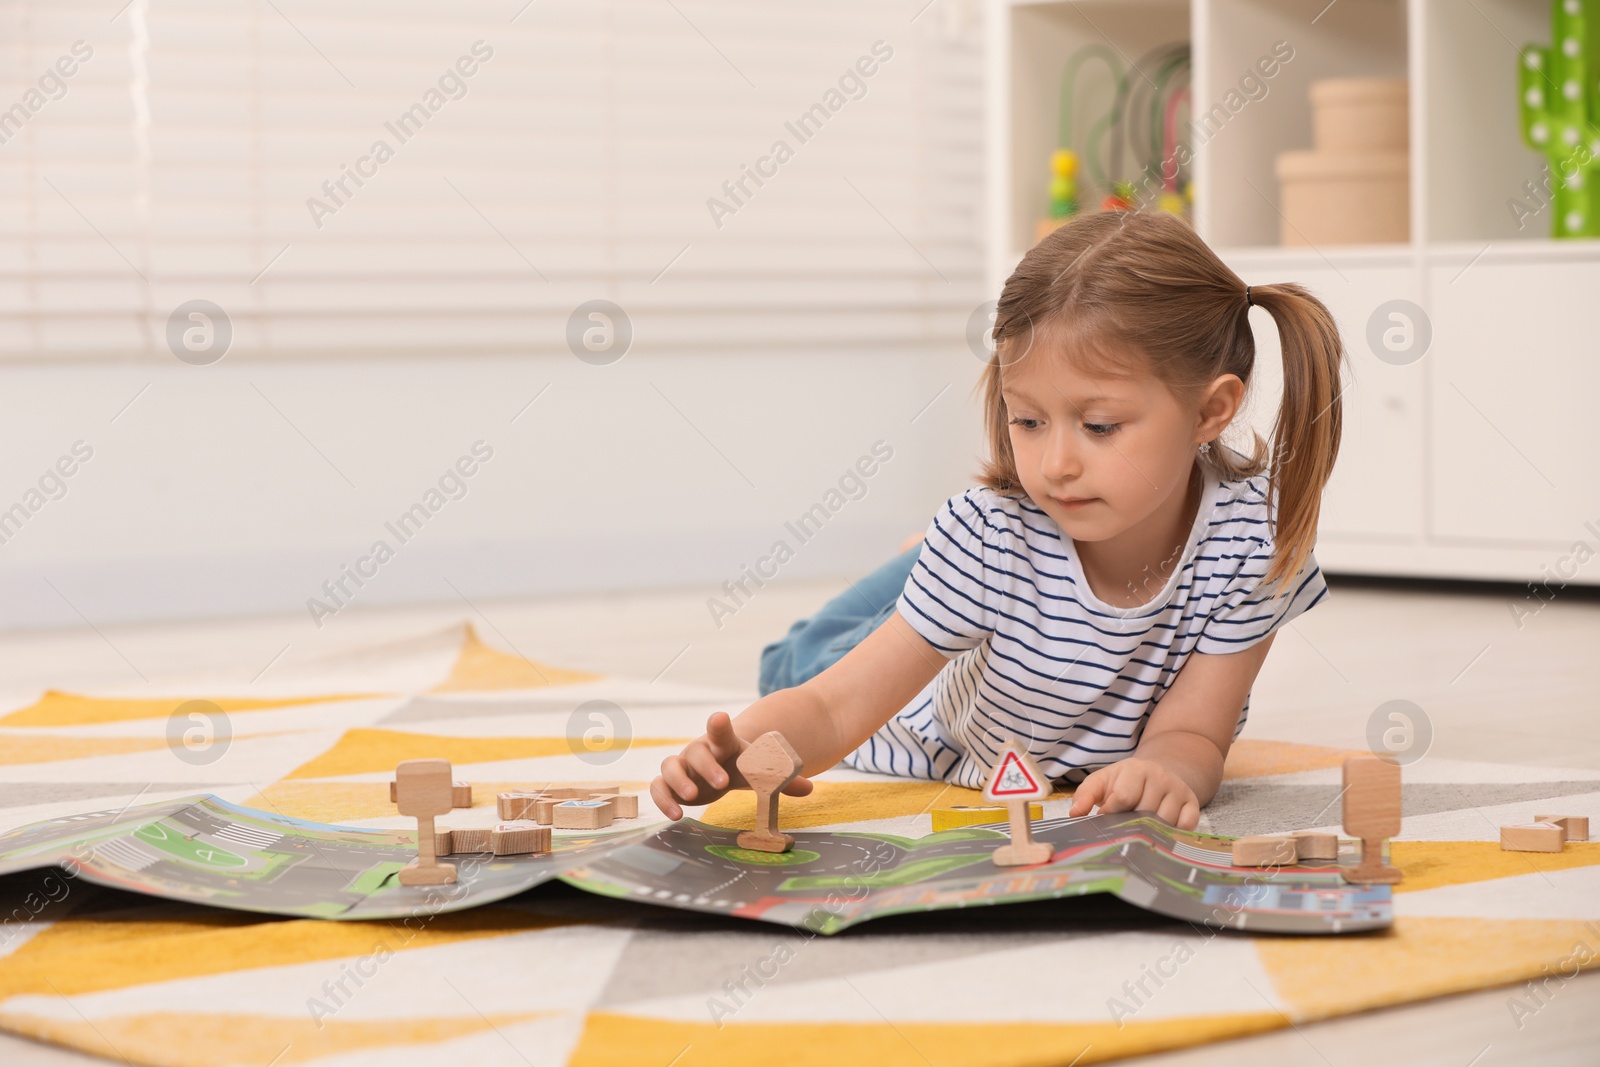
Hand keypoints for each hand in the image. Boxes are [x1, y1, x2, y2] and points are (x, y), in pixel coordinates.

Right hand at [650, 711, 813, 819]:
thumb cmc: (739, 768)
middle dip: (707, 766)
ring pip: (669, 766)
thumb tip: (809, 788)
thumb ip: (781, 780)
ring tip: (691, 799)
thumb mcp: (759, 773)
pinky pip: (658, 787)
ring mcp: (681, 766)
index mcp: (722, 744)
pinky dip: (663, 799)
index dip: (719, 726)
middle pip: (696, 751)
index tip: (720, 719)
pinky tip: (676, 815)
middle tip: (721, 783)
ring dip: (678, 781)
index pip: (720, 731)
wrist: (718, 770)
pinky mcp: (669, 784)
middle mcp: (699, 751)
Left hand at [1067, 757, 1199, 828]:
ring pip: (1165, 821)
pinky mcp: (1193, 804)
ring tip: (1139, 831)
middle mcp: (1161, 777)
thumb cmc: (1124, 782)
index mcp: (1135, 769)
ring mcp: (1179, 790)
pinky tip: (1160, 834)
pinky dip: (1173, 834)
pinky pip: (1185, 826)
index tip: (1106, 819)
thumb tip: (1075, 814)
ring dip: (1150, 832)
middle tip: (1123, 828)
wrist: (1157, 774)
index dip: (1112, 813)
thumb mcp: (1101, 782)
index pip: (1124, 797)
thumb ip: (1085, 795)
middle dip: (1131, 825)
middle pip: (1145, 812)